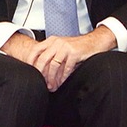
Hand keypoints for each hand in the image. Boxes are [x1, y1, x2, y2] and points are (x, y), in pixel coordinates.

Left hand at [2, 26, 116, 91]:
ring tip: (52, 86)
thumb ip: (52, 54)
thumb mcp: (63, 47)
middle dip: (41, 73)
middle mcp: (57, 42)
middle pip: (43, 59)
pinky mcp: (75, 53)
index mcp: (52, 40)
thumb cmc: (79, 47)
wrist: (96, 41)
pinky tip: (62, 82)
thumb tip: (42, 69)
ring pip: (53, 65)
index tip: (31, 73)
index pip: (35, 50)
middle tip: (42, 83)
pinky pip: (66, 68)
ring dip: (52, 78)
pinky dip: (63, 77)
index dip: (31, 62)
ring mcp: (66, 47)